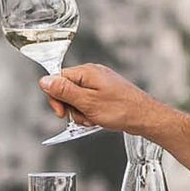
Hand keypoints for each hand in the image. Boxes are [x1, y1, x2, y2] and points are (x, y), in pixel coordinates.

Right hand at [38, 64, 156, 134]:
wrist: (145, 117)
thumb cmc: (121, 109)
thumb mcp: (88, 102)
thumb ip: (64, 91)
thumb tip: (44, 81)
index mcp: (87, 72)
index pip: (58, 79)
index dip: (56, 98)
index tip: (62, 113)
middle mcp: (92, 74)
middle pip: (66, 90)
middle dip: (71, 107)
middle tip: (83, 116)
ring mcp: (99, 83)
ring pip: (77, 98)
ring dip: (81, 113)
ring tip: (94, 118)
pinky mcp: (104, 92)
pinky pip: (88, 101)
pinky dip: (90, 112)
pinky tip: (99, 118)